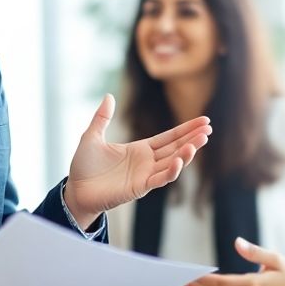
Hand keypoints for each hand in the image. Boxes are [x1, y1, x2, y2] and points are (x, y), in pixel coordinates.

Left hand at [64, 94, 211, 225]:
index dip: (186, 129)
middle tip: (209, 129)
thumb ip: (102, 118)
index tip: (204, 121)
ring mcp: (145, 175)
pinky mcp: (140, 187)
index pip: (169, 137)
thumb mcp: (92, 136)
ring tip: (201, 141)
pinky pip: (160, 178)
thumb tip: (109, 96)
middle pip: (175, 148)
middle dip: (193, 138)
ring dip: (187, 153)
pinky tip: (180, 160)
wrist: (75, 189)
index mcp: (140, 149)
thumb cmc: (84, 166)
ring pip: (172, 162)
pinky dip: (171, 171)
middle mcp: (147, 162)